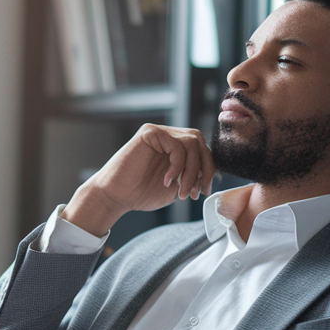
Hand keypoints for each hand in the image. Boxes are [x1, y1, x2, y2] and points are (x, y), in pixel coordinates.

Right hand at [63, 123, 215, 236]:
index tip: (203, 191)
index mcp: (176, 148)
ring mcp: (159, 133)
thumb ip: (192, 176)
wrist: (116, 196)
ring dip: (190, 171)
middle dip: (203, 169)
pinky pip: (176, 144)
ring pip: (191, 143)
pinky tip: (167, 181)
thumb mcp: (176, 186)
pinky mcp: (149, 132)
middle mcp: (169, 137)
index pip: (202, 150)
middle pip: (200, 143)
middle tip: (193, 192)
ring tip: (180, 191)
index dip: (209, 170)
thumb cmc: (141, 194)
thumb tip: (212, 174)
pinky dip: (177, 165)